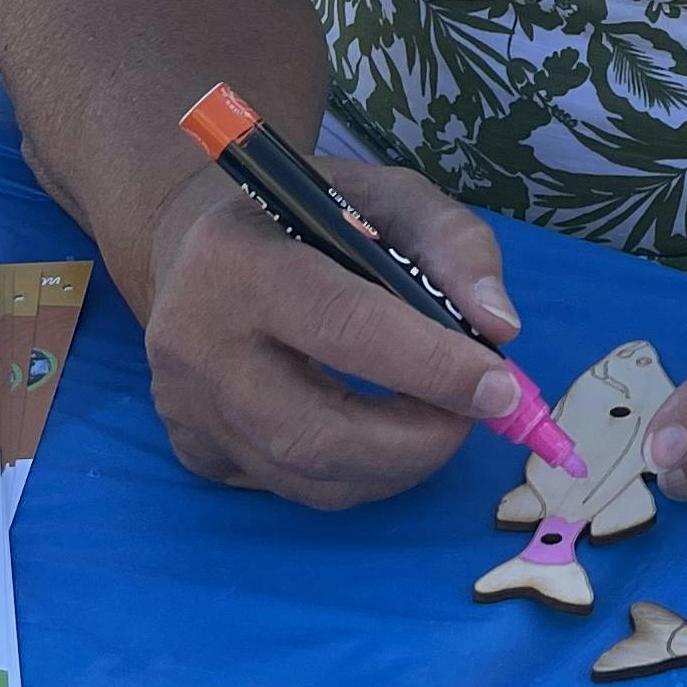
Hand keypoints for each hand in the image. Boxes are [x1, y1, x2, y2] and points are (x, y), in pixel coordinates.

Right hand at [135, 157, 532, 508]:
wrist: (205, 249)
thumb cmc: (312, 217)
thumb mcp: (387, 197)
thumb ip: (452, 244)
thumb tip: (499, 328)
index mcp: (236, 258)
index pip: (343, 325)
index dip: (431, 365)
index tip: (501, 388)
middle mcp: (193, 342)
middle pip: (312, 429)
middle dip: (415, 440)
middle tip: (477, 419)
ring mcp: (186, 408)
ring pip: (305, 476)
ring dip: (395, 465)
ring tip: (440, 423)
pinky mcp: (194, 451)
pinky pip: (290, 489)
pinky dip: (357, 475)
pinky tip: (385, 436)